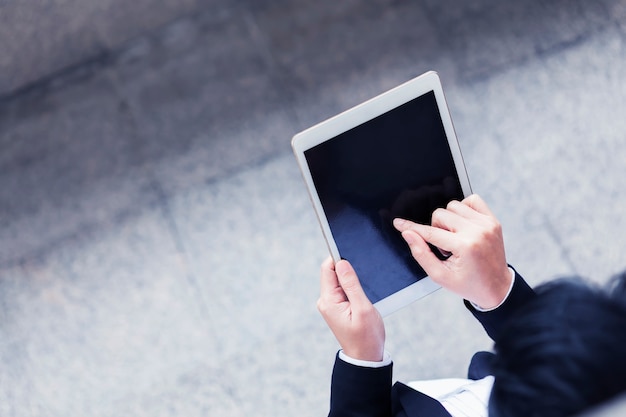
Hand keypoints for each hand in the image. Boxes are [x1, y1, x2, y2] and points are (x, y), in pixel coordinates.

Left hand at [317, 257, 384, 361]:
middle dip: (347, 269)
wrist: (366, 357)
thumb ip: (351, 284)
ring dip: (350, 279)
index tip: (353, 254)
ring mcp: (330, 304)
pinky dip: (351, 287)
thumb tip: (342, 263)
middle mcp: (325, 301)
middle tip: (363, 275)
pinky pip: (342, 289)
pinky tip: (361, 294)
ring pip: (338, 280)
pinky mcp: (337, 307)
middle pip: (332, 273)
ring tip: (364, 289)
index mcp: (329, 301)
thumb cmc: (367, 336)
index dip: (339, 259)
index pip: (328, 269)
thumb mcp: (363, 308)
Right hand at [393, 194, 511, 308]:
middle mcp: (477, 232)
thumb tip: (408, 234)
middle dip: (436, 229)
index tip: (398, 222)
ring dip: (449, 220)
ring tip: (455, 238)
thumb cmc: (468, 284)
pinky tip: (463, 225)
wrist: (497, 287)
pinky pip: (472, 200)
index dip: (411, 227)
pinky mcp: (493, 220)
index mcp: (464, 247)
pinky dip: (463, 209)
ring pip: (454, 205)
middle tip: (445, 247)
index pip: (430, 232)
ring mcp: (487, 224)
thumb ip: (421, 253)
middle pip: (440, 214)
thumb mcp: (440, 276)